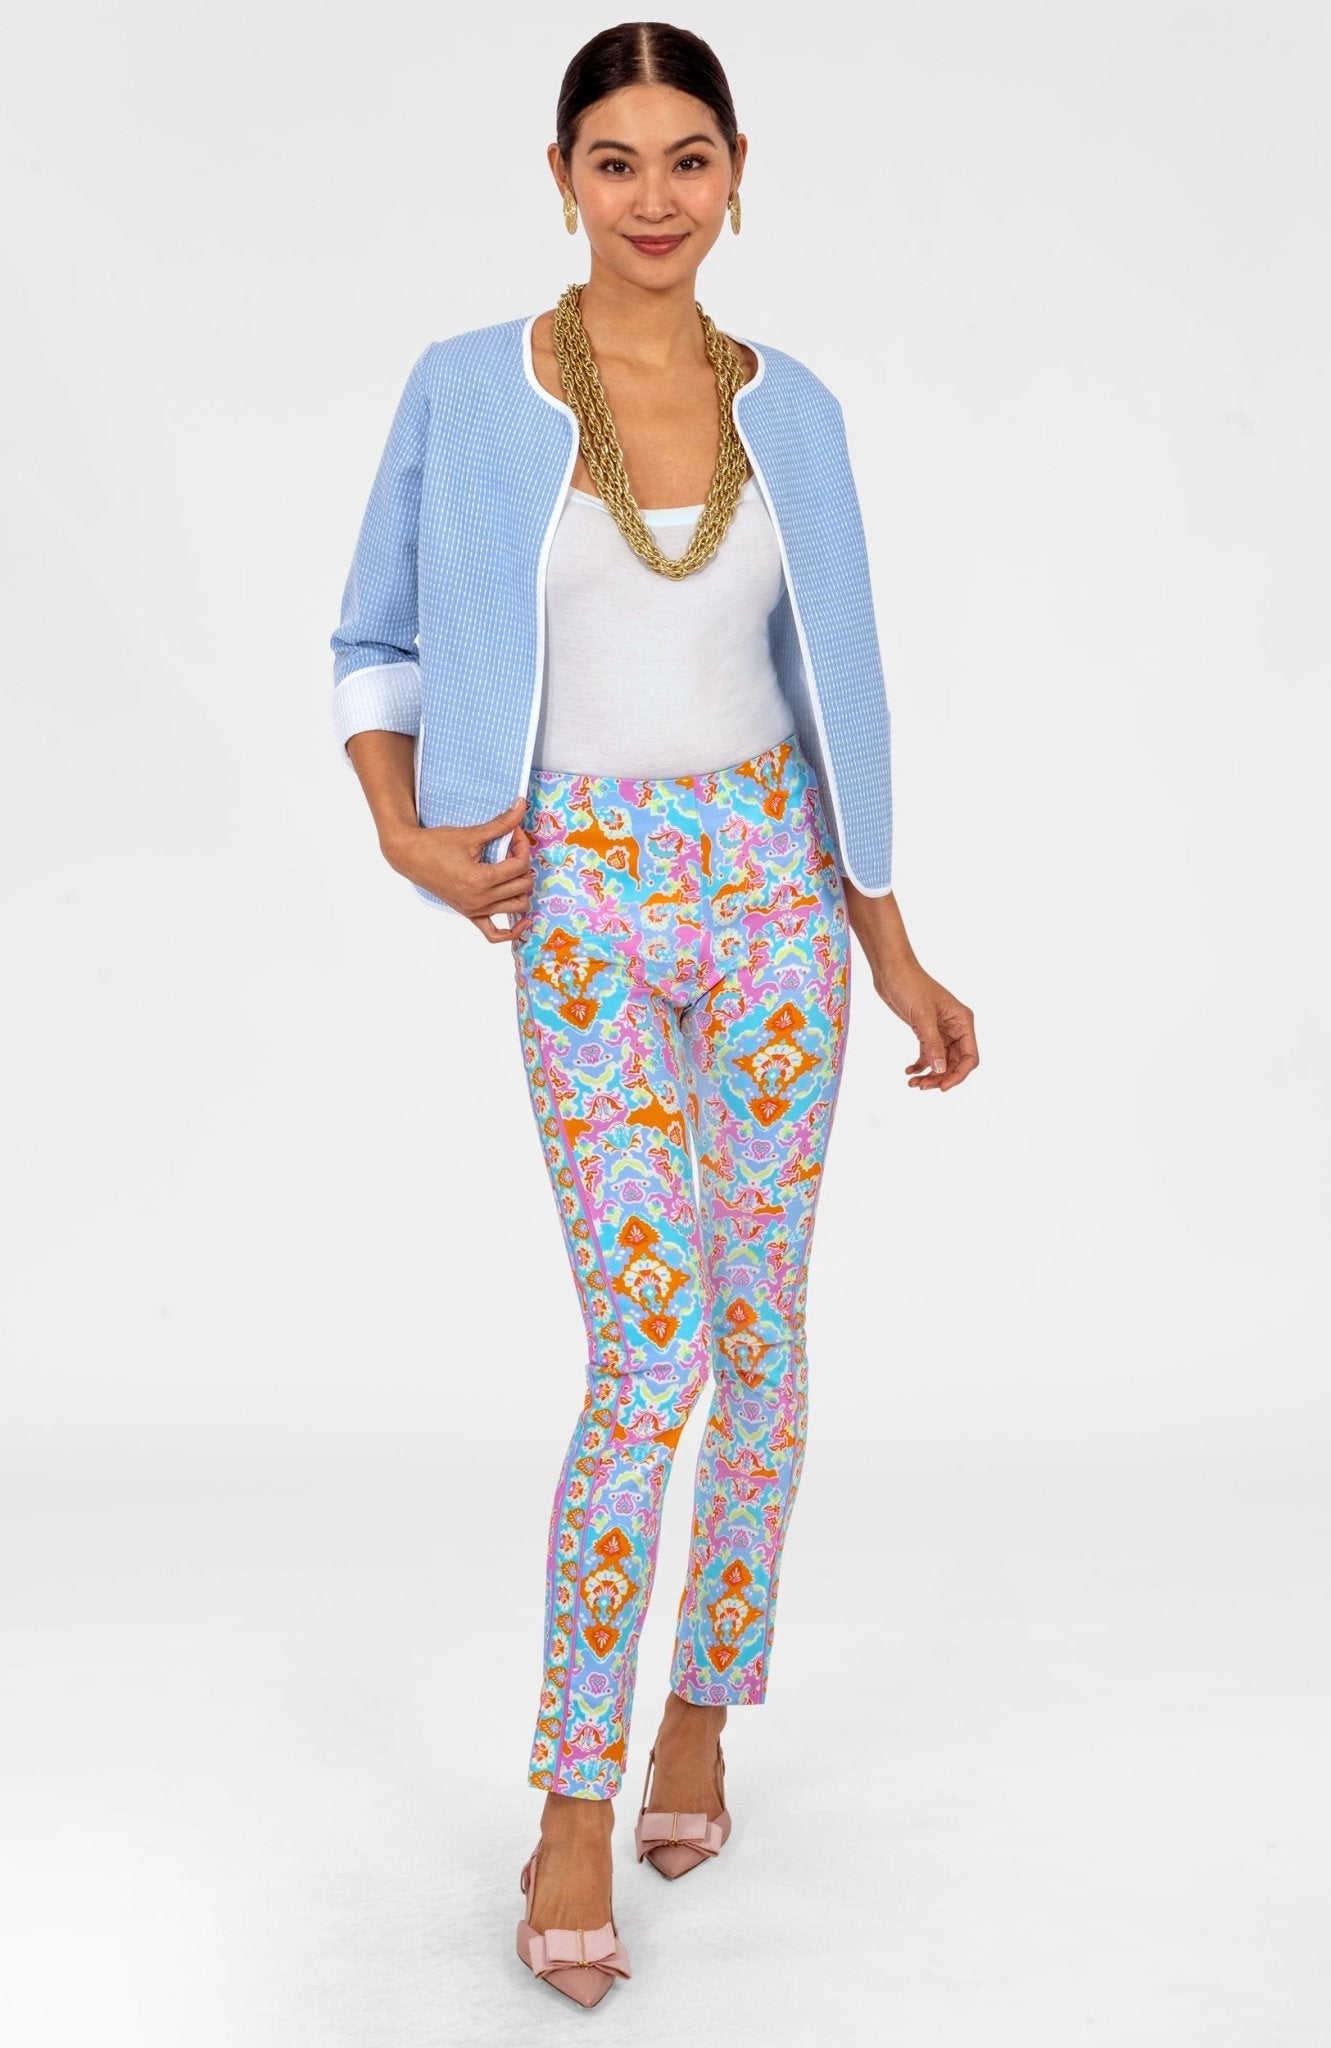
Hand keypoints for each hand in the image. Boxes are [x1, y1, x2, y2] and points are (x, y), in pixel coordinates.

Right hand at [381, 798, 535, 941]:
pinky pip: (494, 934)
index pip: (519, 865)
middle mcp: (480, 899)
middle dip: (522, 864)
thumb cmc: (436, 844)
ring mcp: (475, 910)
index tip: (514, 832)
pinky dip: (511, 931)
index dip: (522, 845)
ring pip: (517, 908)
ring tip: (512, 871)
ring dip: (521, 889)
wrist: (411, 856)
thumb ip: (501, 823)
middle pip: (522, 885)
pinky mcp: (469, 914)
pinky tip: (523, 921)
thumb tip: (522, 805)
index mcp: (481, 880)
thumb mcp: (471, 833)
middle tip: (511, 848)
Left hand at [874, 964, 978, 1091]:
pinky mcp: (925, 1030)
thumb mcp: (922, 1017)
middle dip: (941, 1077)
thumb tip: (941, 1070)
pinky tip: (909, 1072)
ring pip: (942, 1061)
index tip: (942, 1087)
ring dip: (930, 1074)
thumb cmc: (910, 985)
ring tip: (914, 1084)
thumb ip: (933, 1044)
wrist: (891, 970)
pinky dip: (920, 1065)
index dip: (959, 1075)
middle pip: (955, 1063)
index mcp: (962, 1021)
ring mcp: (940, 1030)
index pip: (970, 1056)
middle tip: (922, 1086)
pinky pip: (928, 1054)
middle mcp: (955, 1027)